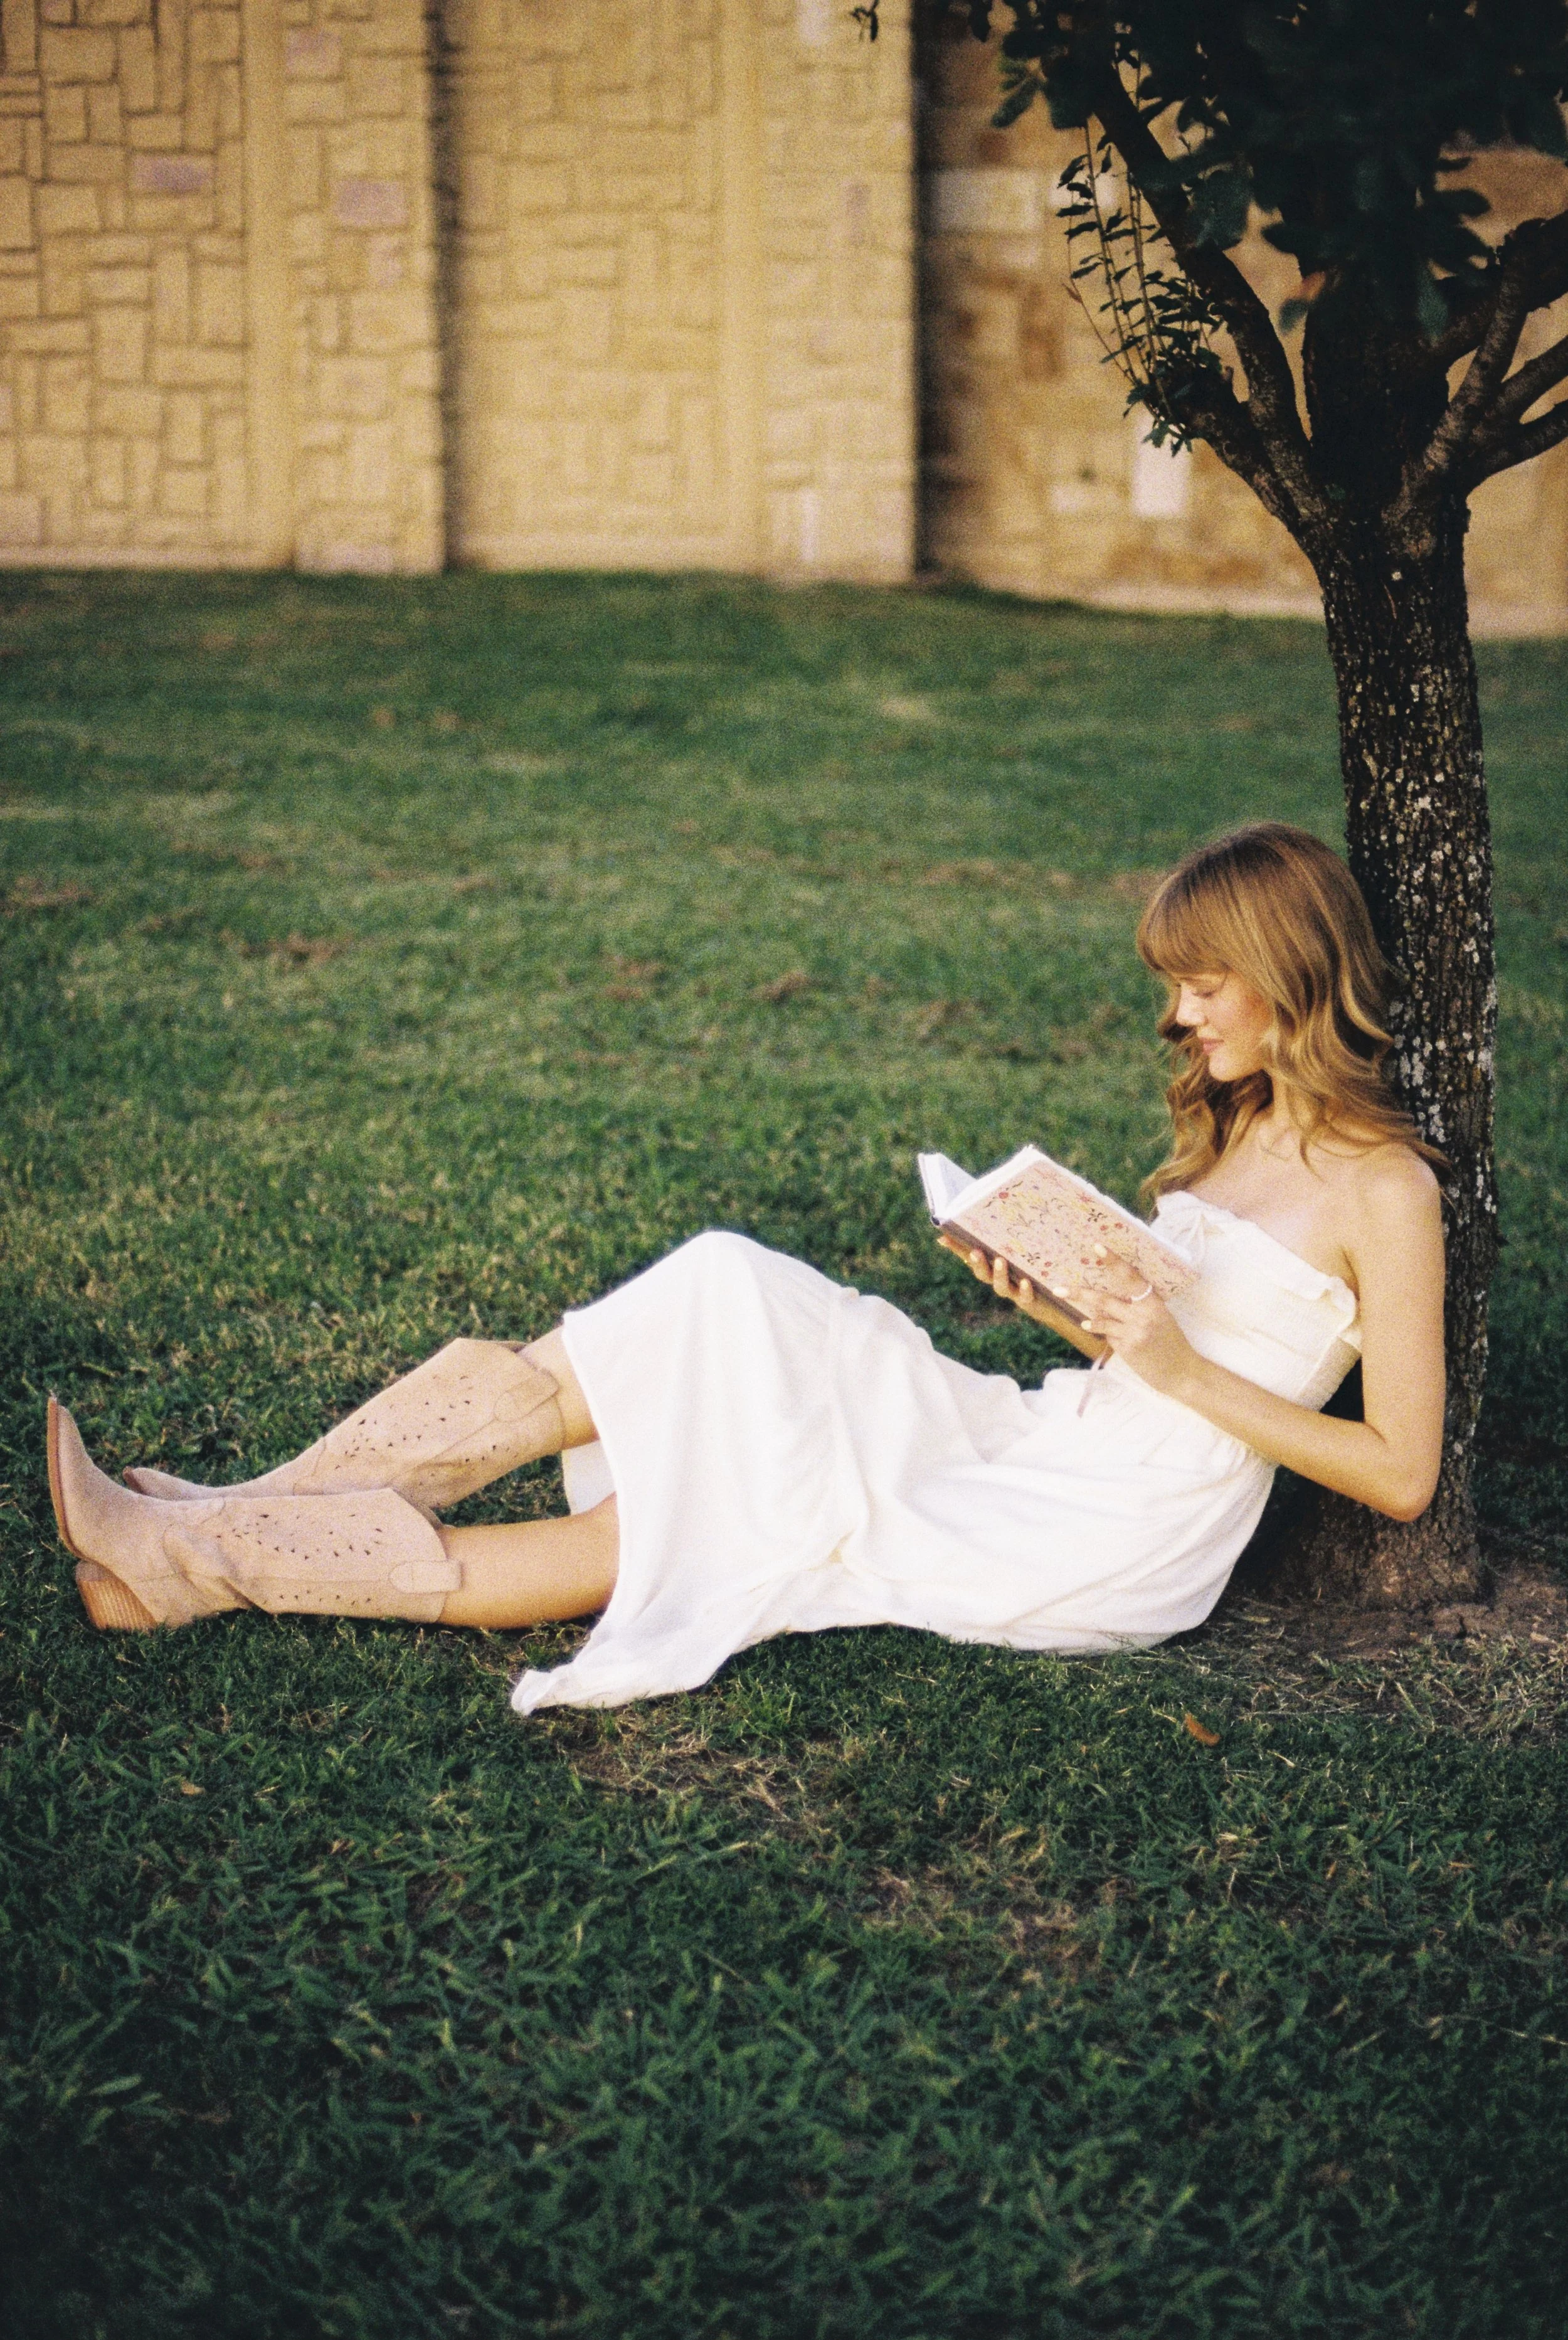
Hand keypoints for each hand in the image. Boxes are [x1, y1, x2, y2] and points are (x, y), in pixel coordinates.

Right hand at [937, 1232, 1076, 1332]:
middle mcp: (1001, 1281)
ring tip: (1000, 1261)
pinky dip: (1026, 1291)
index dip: (957, 1249)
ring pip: (1001, 1286)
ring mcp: (1015, 1292)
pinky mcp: (1033, 1301)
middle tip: (975, 1250)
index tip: (944, 1237)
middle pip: (983, 1274)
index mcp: (994, 1268)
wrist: (1060, 1301)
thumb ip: (1004, 1236)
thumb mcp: (1022, 1251)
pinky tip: (1027, 1281)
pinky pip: (1027, 1298)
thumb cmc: (1035, 1270)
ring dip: (998, 1274)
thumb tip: (988, 1215)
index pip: (971, 1258)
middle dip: (977, 1262)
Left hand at [1076, 1244, 1195, 1396]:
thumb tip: (1111, 1295)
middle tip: (1058, 1288)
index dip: (1114, 1262)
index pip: (1131, 1277)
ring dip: (1084, 1312)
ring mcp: (1133, 1333)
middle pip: (1104, 1300)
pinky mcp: (1127, 1349)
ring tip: (1065, 1298)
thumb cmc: (1171, 1341)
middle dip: (1079, 1293)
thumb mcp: (1161, 1316)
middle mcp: (1143, 1316)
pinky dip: (1102, 1330)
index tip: (1097, 1247)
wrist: (1181, 1372)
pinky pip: (1107, 1335)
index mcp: (1154, 1303)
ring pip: (1100, 1318)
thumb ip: (1139, 1305)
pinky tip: (1097, 1329)